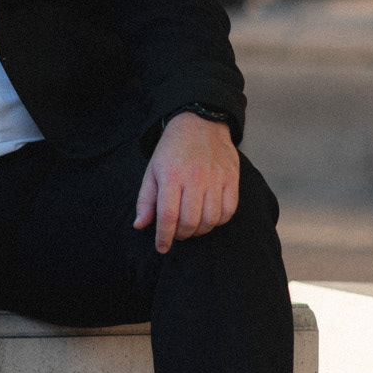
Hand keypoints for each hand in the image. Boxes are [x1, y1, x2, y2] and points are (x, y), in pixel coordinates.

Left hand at [134, 112, 239, 253]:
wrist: (199, 124)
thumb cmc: (171, 151)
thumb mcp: (152, 171)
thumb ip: (146, 200)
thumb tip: (140, 226)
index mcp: (171, 175)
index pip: (167, 215)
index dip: (164, 237)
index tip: (161, 248)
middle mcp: (195, 177)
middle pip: (190, 221)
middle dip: (182, 235)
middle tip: (177, 234)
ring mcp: (216, 178)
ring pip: (211, 219)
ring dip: (200, 230)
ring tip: (192, 226)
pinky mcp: (232, 178)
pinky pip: (229, 210)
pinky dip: (218, 221)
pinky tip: (209, 217)